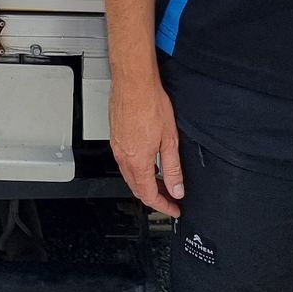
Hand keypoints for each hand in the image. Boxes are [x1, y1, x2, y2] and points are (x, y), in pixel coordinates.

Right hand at [109, 76, 184, 215]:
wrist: (133, 83)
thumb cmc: (150, 104)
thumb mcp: (170, 140)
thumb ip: (173, 169)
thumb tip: (177, 189)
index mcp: (138, 161)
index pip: (149, 195)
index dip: (163, 206)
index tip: (173, 208)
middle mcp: (123, 156)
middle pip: (137, 188)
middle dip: (154, 197)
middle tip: (170, 198)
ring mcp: (116, 147)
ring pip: (129, 176)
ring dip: (145, 184)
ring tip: (161, 182)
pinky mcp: (115, 137)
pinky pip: (124, 162)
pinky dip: (136, 170)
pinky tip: (148, 163)